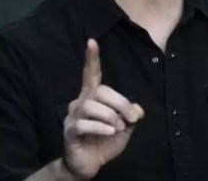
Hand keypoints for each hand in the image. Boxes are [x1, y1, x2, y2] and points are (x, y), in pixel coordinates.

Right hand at [61, 39, 144, 178]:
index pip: (92, 74)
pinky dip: (101, 127)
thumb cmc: (105, 142)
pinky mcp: (69, 131)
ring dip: (110, 116)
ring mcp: (73, 117)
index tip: (92, 41)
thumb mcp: (125, 127)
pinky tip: (110, 131)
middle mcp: (81, 102)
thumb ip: (131, 115)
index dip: (92, 59)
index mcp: (93, 97)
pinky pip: (83, 123)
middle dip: (120, 103)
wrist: (90, 165)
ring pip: (91, 106)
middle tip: (131, 118)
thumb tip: (137, 109)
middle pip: (100, 91)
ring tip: (118, 128)